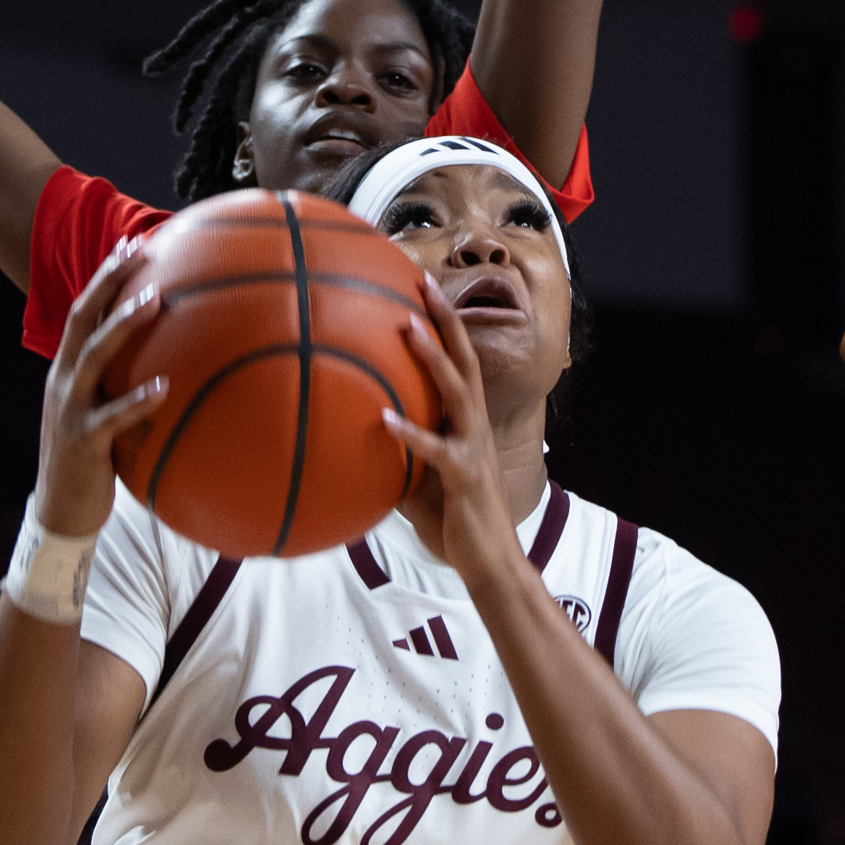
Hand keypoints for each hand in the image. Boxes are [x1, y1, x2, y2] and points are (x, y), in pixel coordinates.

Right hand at [36, 241, 168, 538]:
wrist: (60, 513)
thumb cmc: (92, 457)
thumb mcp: (101, 410)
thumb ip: (122, 382)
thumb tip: (171, 359)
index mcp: (68, 370)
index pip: (84, 310)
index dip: (106, 275)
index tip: (132, 243)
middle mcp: (64, 381)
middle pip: (83, 318)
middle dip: (109, 280)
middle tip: (140, 250)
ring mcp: (71, 410)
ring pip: (94, 357)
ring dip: (124, 325)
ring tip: (155, 300)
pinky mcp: (84, 443)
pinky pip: (112, 417)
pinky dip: (138, 400)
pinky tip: (165, 387)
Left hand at [381, 276, 517, 590]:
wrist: (488, 562)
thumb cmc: (453, 519)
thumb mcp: (420, 476)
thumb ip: (397, 452)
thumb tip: (355, 434)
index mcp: (467, 421)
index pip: (460, 361)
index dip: (446, 323)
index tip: (424, 285)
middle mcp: (475, 425)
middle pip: (465, 359)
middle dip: (446, 319)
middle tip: (424, 282)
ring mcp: (473, 447)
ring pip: (458, 391)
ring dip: (433, 357)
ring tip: (407, 327)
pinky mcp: (465, 475)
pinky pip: (436, 450)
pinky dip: (410, 433)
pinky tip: (383, 418)